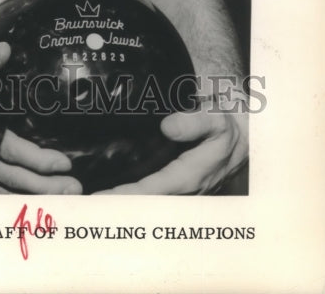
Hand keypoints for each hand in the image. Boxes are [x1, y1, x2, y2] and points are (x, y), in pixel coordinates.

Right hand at [0, 42, 81, 194]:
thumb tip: (6, 50)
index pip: (8, 149)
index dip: (36, 159)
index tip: (65, 162)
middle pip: (10, 178)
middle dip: (44, 186)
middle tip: (75, 190)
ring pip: (1, 192)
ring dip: (32, 198)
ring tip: (62, 200)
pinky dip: (10, 204)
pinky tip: (31, 205)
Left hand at [93, 105, 248, 194]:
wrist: (243, 138)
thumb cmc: (228, 128)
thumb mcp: (217, 120)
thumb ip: (195, 122)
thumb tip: (168, 127)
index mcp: (188, 177)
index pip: (150, 192)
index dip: (124, 196)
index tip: (99, 198)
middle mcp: (180, 189)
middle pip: (141, 203)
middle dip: (112, 204)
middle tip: (80, 202)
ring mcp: (176, 189)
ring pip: (142, 201)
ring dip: (116, 202)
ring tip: (84, 198)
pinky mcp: (172, 182)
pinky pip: (146, 193)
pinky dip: (126, 193)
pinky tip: (106, 187)